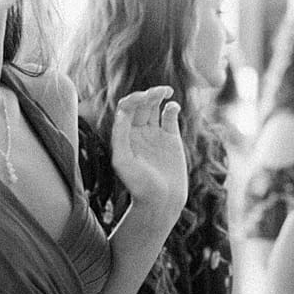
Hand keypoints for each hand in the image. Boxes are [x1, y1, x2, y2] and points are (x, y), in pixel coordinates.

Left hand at [110, 86, 186, 219]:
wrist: (161, 201)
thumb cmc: (139, 185)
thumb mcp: (123, 162)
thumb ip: (120, 136)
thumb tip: (122, 112)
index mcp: (124, 136)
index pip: (126, 108)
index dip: (133, 99)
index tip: (143, 97)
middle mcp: (138, 132)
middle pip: (140, 104)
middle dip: (148, 95)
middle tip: (158, 91)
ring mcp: (155, 134)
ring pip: (154, 107)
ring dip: (159, 96)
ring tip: (166, 91)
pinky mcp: (171, 139)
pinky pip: (170, 117)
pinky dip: (172, 108)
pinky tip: (173, 106)